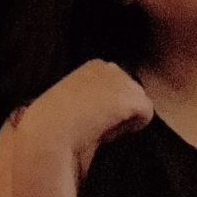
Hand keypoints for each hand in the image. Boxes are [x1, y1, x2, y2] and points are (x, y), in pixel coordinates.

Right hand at [16, 60, 154, 174]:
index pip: (115, 87)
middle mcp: (111, 67)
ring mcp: (124, 81)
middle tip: (96, 124)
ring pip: (137, 106)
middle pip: (130, 93)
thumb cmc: (51, 123)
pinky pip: (144, 117)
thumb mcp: (67, 101)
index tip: (90, 117)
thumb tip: (98, 114)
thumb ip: (86, 98)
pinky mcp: (134, 98)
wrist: (51, 129)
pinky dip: (131, 128)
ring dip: (124, 119)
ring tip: (99, 127)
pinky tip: (109, 130)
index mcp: (93, 66)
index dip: (106, 107)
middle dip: (119, 110)